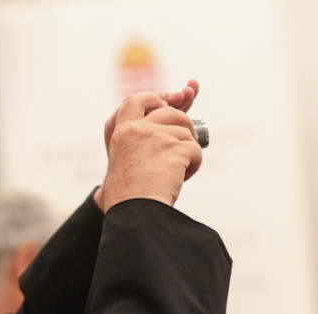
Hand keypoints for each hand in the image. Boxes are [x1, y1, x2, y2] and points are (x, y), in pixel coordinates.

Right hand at [98, 81, 202, 211]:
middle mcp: (137, 129)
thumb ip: (139, 142)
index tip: (168, 102)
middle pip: (170, 112)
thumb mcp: (124, 161)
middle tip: (185, 144)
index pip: (135, 100)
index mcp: (121, 132)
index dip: (155, 98)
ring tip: (177, 172)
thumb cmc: (129, 196)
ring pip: (186, 131)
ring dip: (188, 150)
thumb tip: (164, 120)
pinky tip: (182, 177)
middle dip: (183, 124)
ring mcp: (156, 136)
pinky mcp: (176, 148)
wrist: (134, 212)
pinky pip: (196, 150)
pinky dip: (194, 164)